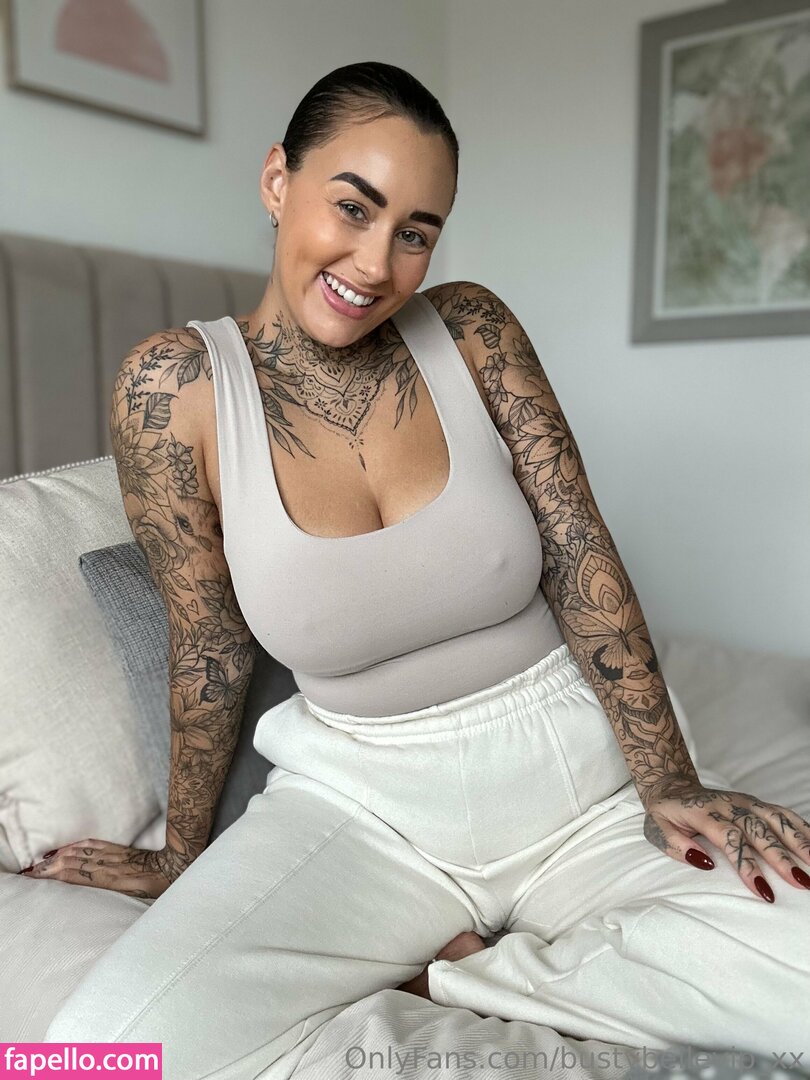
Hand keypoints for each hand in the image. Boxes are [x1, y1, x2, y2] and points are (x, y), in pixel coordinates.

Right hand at [16, 839, 186, 898]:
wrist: (179, 866)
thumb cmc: (162, 889)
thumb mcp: (142, 902)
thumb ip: (122, 905)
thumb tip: (107, 915)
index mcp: (114, 880)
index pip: (78, 876)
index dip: (57, 875)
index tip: (39, 877)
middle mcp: (111, 866)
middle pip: (75, 863)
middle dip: (51, 866)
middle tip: (32, 871)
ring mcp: (115, 856)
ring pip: (83, 852)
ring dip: (60, 855)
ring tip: (43, 861)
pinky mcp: (121, 850)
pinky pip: (96, 845)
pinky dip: (79, 845)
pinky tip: (68, 848)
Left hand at [641, 780, 809, 901]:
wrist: (673, 787)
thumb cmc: (666, 814)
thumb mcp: (656, 829)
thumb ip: (676, 845)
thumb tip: (702, 862)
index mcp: (704, 813)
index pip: (730, 839)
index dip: (748, 865)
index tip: (764, 891)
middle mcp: (730, 805)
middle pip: (760, 831)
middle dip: (782, 858)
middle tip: (802, 883)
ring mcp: (746, 802)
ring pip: (777, 821)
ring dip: (800, 843)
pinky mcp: (756, 803)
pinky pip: (783, 814)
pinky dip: (803, 828)